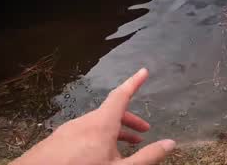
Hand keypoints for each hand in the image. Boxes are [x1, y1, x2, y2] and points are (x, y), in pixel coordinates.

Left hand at [12, 68, 175, 164]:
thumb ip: (147, 157)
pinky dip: (96, 140)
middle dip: (129, 121)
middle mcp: (84, 122)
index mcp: (102, 124)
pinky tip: (96, 159)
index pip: (121, 95)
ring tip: (122, 152)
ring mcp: (67, 131)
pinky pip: (81, 135)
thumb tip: (171, 143)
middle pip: (110, 113)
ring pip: (95, 126)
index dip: (134, 83)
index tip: (144, 71)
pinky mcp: (55, 142)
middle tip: (143, 133)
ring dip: (112, 134)